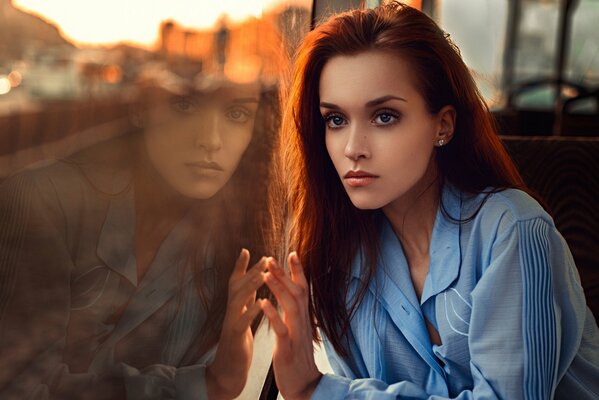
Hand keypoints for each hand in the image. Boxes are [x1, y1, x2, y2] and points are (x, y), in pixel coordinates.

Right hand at [207, 249, 266, 399]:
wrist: (228, 370)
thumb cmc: (237, 341)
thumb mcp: (241, 316)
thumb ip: (244, 299)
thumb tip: (249, 281)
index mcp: (236, 307)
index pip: (236, 282)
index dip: (241, 266)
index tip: (247, 249)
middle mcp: (231, 311)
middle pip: (238, 286)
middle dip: (251, 271)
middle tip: (265, 258)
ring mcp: (231, 323)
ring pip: (238, 300)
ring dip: (250, 286)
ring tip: (262, 274)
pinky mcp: (235, 337)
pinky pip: (243, 322)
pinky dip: (252, 312)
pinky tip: (262, 303)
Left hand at [261, 253, 321, 399]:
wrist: (304, 385)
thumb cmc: (298, 356)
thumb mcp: (299, 330)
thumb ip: (297, 313)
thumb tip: (295, 296)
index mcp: (303, 317)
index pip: (302, 289)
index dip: (297, 271)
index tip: (291, 253)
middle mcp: (302, 322)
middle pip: (297, 292)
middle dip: (285, 274)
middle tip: (272, 257)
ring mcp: (296, 334)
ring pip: (290, 305)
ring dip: (278, 288)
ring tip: (266, 273)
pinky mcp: (288, 347)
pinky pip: (281, 328)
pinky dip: (272, 314)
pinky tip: (263, 302)